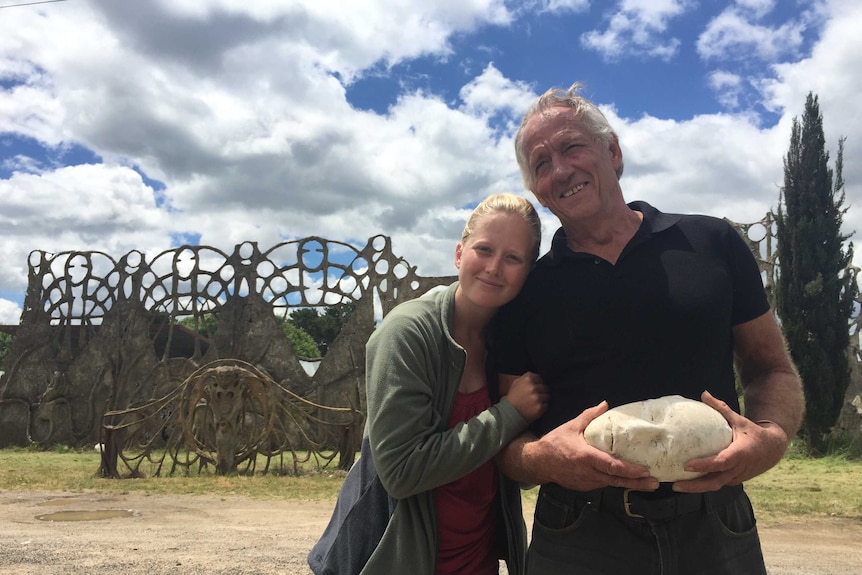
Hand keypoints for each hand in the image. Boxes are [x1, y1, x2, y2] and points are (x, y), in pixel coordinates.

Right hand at [505, 371, 548, 422]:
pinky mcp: (540, 407)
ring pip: (547, 396)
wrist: (509, 412)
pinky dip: (542, 407)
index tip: (535, 388)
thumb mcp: (516, 382)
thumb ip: (527, 377)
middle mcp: (533, 387)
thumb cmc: (513, 397)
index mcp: (528, 379)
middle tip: (535, 396)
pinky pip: (546, 405)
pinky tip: (535, 407)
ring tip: (535, 402)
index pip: (540, 378)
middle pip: (545, 387)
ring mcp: (537, 398)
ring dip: (543, 399)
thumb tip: (538, 377)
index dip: (538, 383)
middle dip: (541, 392)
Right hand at [533, 401, 657, 491]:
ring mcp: (586, 483)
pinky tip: (627, 481)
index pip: (612, 466)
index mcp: (586, 457)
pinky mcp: (584, 487)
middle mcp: (588, 473)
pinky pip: (603, 484)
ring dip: (629, 484)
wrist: (537, 462)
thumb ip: (589, 416)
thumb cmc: (554, 442)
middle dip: (637, 482)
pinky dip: (615, 482)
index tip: (645, 470)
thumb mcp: (571, 426)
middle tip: (655, 482)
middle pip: (616, 480)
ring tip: (647, 483)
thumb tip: (605, 404)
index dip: (629, 470)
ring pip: (611, 484)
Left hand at [672, 390, 788, 492]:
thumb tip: (704, 393)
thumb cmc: (753, 432)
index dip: (703, 465)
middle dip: (694, 486)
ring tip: (677, 486)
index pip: (719, 462)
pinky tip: (689, 483)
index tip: (686, 466)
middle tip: (675, 485)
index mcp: (740, 453)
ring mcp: (737, 477)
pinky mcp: (735, 480)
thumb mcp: (739, 419)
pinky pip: (718, 484)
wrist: (774, 448)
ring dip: (697, 488)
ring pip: (715, 486)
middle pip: (714, 482)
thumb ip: (721, 408)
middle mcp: (738, 469)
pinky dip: (704, 485)